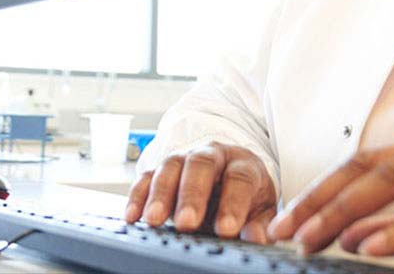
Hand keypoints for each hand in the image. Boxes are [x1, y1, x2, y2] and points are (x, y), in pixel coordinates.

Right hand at [125, 142, 277, 243]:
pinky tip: (133, 214)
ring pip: (171, 166)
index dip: (233, 203)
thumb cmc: (246, 195)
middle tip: (187, 223)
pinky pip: (147, 176)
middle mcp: (213, 155)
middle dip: (192, 194)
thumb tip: (258, 238)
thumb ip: (260, 224)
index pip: (240, 178)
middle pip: (202, 164)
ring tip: (155, 219)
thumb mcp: (260, 210)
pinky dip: (138, 194)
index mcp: (243, 163)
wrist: (230, 178)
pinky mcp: (162, 170)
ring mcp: (185, 159)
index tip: (226, 228)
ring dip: (161, 193)